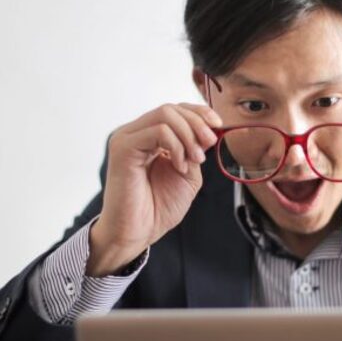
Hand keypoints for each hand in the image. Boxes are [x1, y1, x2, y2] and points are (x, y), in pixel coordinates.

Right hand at [88, 102, 221, 274]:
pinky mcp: (123, 147)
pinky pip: (158, 131)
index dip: (199, 112)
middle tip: (210, 143)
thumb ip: (195, 150)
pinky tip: (179, 166)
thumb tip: (208, 130)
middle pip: (171, 108)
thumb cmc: (158, 208)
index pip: (175, 110)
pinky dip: (176, 146)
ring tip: (195, 160)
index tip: (218, 125)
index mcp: (149, 138)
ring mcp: (127, 138)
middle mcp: (136, 134)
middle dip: (197, 123)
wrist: (139, 232)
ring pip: (165, 115)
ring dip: (189, 135)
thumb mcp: (188, 174)